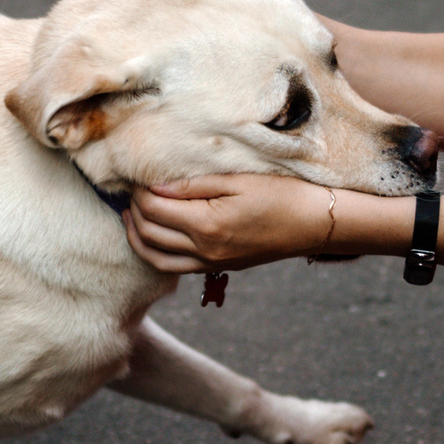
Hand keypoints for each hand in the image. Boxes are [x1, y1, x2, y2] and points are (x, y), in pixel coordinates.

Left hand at [124, 175, 332, 273]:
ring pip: (155, 258)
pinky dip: (155, 252)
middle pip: (148, 233)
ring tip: (130, 215)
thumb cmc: (280, 194)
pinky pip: (174, 267)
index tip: (139, 175)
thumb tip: (155, 187)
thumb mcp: (236, 181)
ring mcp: (211, 263)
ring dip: (136, 236)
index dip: (140, 191)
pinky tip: (154, 234)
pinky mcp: (218, 268)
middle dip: (134, 210)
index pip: (154, 209)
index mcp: (207, 224)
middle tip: (132, 190)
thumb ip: (193, 185)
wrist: (313, 224)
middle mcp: (204, 250)